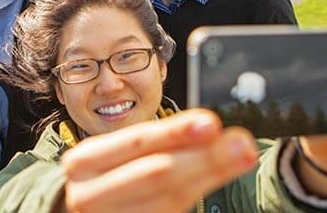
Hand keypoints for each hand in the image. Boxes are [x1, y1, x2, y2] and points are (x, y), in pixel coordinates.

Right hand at [59, 109, 257, 212]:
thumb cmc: (103, 180)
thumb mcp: (112, 156)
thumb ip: (156, 144)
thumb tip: (209, 128)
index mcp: (84, 162)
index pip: (136, 142)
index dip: (175, 133)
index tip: (212, 123)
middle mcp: (89, 194)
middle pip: (156, 174)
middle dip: (204, 158)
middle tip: (242, 144)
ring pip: (167, 202)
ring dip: (208, 179)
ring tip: (240, 160)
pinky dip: (193, 202)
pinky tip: (214, 185)